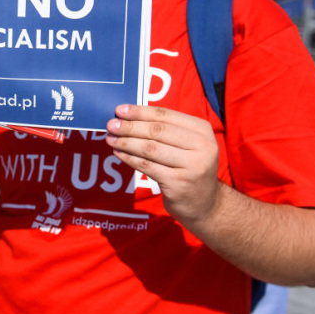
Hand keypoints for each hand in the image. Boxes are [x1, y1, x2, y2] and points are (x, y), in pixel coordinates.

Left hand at [105, 104, 219, 224]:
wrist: (204, 203)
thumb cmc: (188, 167)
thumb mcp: (186, 144)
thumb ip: (164, 130)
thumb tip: (127, 117)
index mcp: (202, 130)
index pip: (165, 115)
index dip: (140, 112)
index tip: (119, 110)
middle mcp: (202, 146)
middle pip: (157, 131)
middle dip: (130, 127)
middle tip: (110, 125)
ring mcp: (192, 166)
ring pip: (150, 148)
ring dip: (126, 142)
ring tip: (110, 139)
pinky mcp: (179, 184)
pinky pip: (147, 166)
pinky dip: (129, 158)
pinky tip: (118, 153)